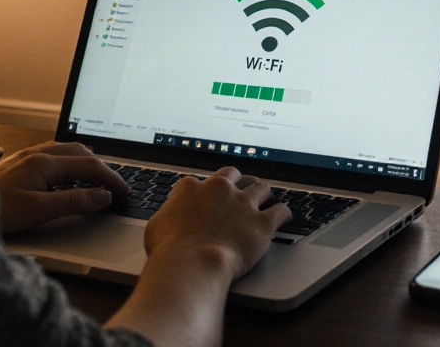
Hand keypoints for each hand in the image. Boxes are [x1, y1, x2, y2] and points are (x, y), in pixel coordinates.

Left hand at [0, 142, 130, 233]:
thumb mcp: (37, 211)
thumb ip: (72, 203)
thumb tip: (102, 196)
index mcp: (45, 163)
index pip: (90, 166)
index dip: (111, 178)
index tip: (124, 191)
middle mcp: (37, 155)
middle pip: (81, 153)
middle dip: (102, 167)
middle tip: (115, 185)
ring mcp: (26, 157)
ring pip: (66, 152)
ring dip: (86, 162)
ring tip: (98, 177)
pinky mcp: (18, 164)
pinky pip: (53, 155)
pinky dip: (70, 163)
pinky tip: (66, 175)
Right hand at [143, 167, 291, 280]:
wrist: (192, 264)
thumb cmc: (170, 251)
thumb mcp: (156, 227)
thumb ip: (167, 215)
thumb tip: (169, 216)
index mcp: (192, 188)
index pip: (199, 182)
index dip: (202, 190)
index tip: (205, 198)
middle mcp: (219, 189)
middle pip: (232, 174)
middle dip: (236, 181)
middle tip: (238, 189)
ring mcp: (242, 204)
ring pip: (260, 187)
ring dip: (262, 193)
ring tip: (264, 198)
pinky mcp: (262, 222)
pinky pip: (280, 211)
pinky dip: (283, 213)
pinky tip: (284, 216)